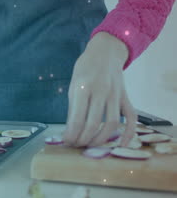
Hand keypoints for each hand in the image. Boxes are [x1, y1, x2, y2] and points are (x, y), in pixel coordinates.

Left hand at [63, 32, 136, 146]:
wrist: (106, 52)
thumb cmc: (85, 69)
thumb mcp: (73, 85)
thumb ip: (73, 107)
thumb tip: (70, 131)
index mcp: (83, 88)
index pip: (77, 118)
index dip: (71, 134)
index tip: (66, 142)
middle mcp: (101, 91)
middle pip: (94, 123)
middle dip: (83, 139)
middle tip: (77, 145)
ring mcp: (115, 94)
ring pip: (112, 123)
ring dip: (101, 139)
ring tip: (91, 145)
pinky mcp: (126, 97)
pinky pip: (130, 116)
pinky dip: (129, 132)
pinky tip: (121, 144)